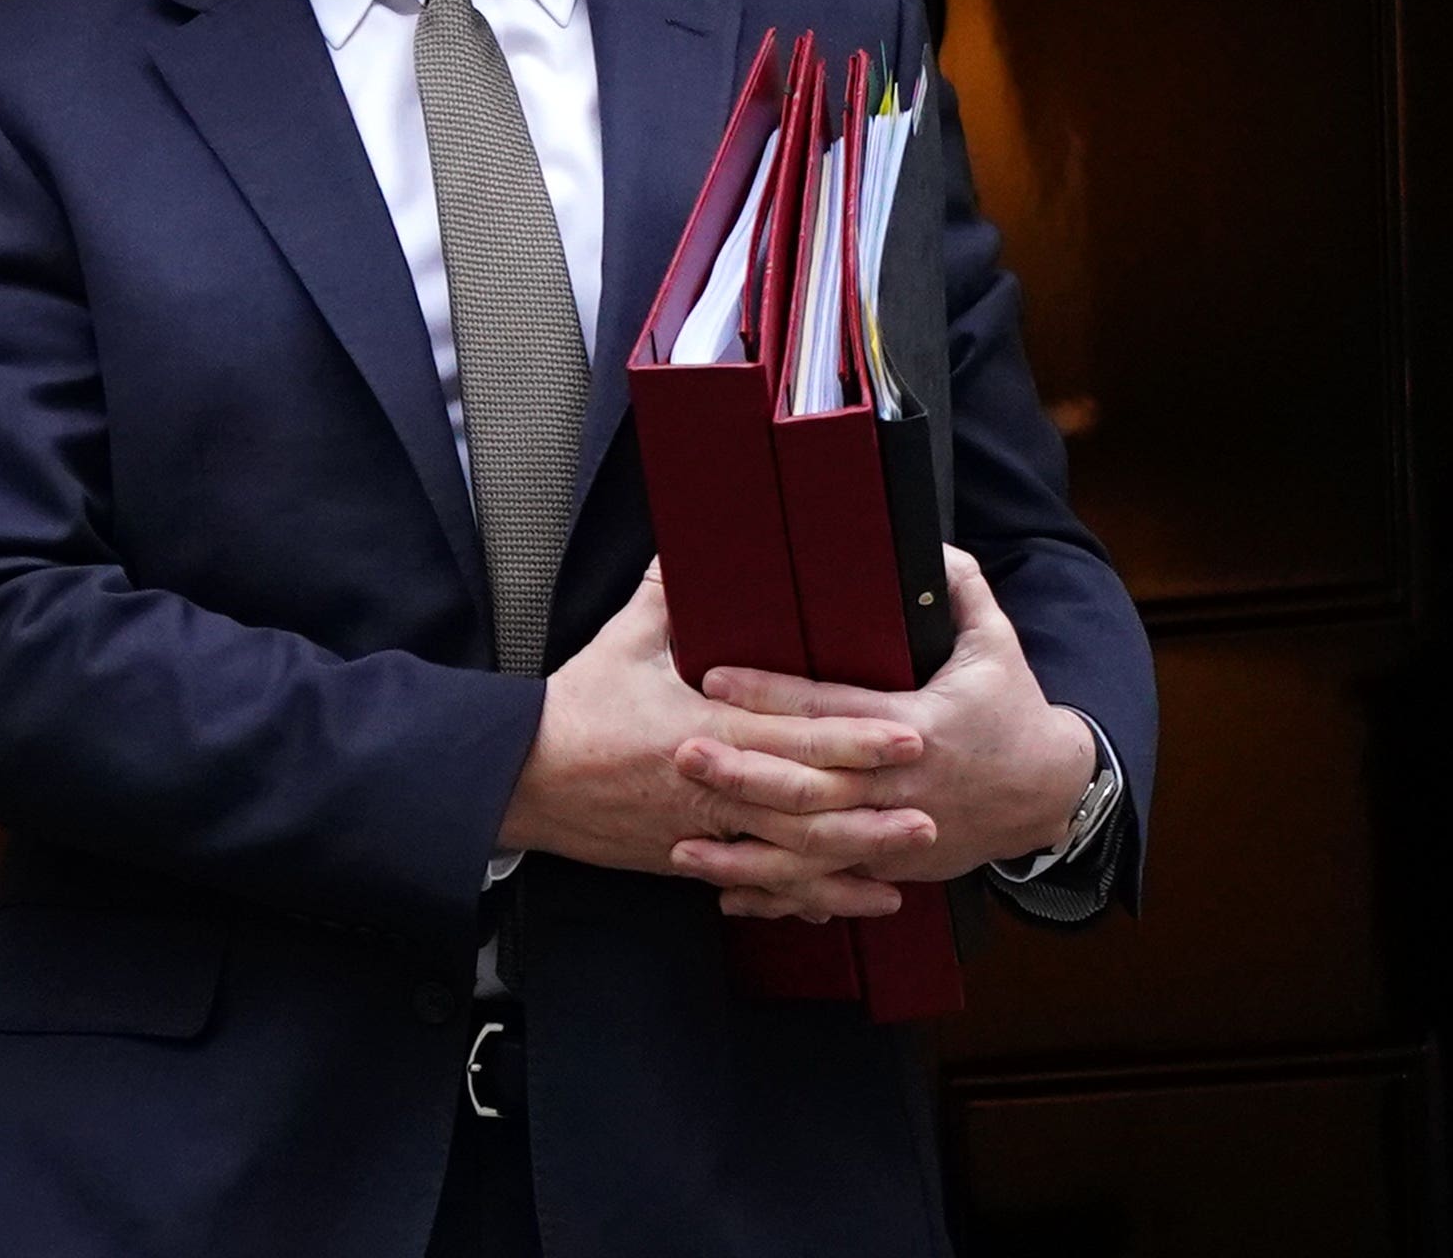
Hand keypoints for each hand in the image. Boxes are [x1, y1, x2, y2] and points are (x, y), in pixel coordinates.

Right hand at [500, 563, 937, 916]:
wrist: (522, 779)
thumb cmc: (573, 709)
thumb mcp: (622, 643)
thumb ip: (666, 598)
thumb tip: (690, 553)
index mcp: (704, 729)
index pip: (795, 735)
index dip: (854, 737)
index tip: (905, 733)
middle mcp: (712, 787)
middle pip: (806, 805)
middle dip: (871, 809)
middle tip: (930, 807)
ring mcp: (703, 831)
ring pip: (789, 855)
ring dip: (850, 861)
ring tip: (905, 861)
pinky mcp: (690, 858)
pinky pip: (757, 880)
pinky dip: (803, 895)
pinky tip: (843, 900)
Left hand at [686, 549, 1096, 915]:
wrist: (1049, 795)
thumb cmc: (1014, 710)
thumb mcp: (995, 643)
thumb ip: (961, 587)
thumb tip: (926, 544)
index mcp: (917, 725)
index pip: (829, 709)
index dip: (771, 695)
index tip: (714, 679)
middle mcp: (900, 785)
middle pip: (810, 784)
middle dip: (743, 772)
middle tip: (681, 753)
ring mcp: (894, 835)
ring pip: (811, 848)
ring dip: (747, 850)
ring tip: (684, 843)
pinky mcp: (893, 866)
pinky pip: (828, 884)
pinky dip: (780, 893)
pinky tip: (728, 893)